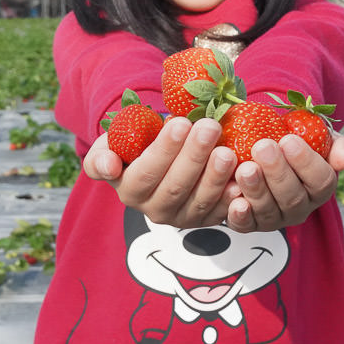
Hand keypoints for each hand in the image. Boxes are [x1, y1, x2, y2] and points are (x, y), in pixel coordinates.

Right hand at [83, 117, 239, 227]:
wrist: (159, 155)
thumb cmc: (136, 144)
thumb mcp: (112, 144)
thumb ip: (103, 156)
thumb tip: (110, 165)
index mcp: (128, 190)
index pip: (146, 173)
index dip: (164, 150)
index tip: (181, 123)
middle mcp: (152, 210)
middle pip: (175, 186)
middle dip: (194, 156)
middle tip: (210, 127)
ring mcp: (180, 218)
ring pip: (199, 201)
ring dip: (215, 177)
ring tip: (228, 151)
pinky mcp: (204, 220)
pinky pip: (219, 212)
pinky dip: (230, 198)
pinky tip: (240, 181)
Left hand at [225, 131, 343, 232]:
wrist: (262, 148)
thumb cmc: (293, 141)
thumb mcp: (319, 137)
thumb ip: (339, 146)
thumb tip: (342, 162)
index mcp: (319, 188)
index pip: (321, 180)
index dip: (306, 162)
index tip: (288, 140)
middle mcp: (300, 208)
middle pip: (293, 198)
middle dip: (277, 172)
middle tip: (262, 147)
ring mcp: (275, 218)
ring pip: (268, 211)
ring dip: (256, 190)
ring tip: (245, 168)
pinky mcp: (250, 224)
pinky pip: (246, 225)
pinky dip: (241, 216)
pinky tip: (235, 202)